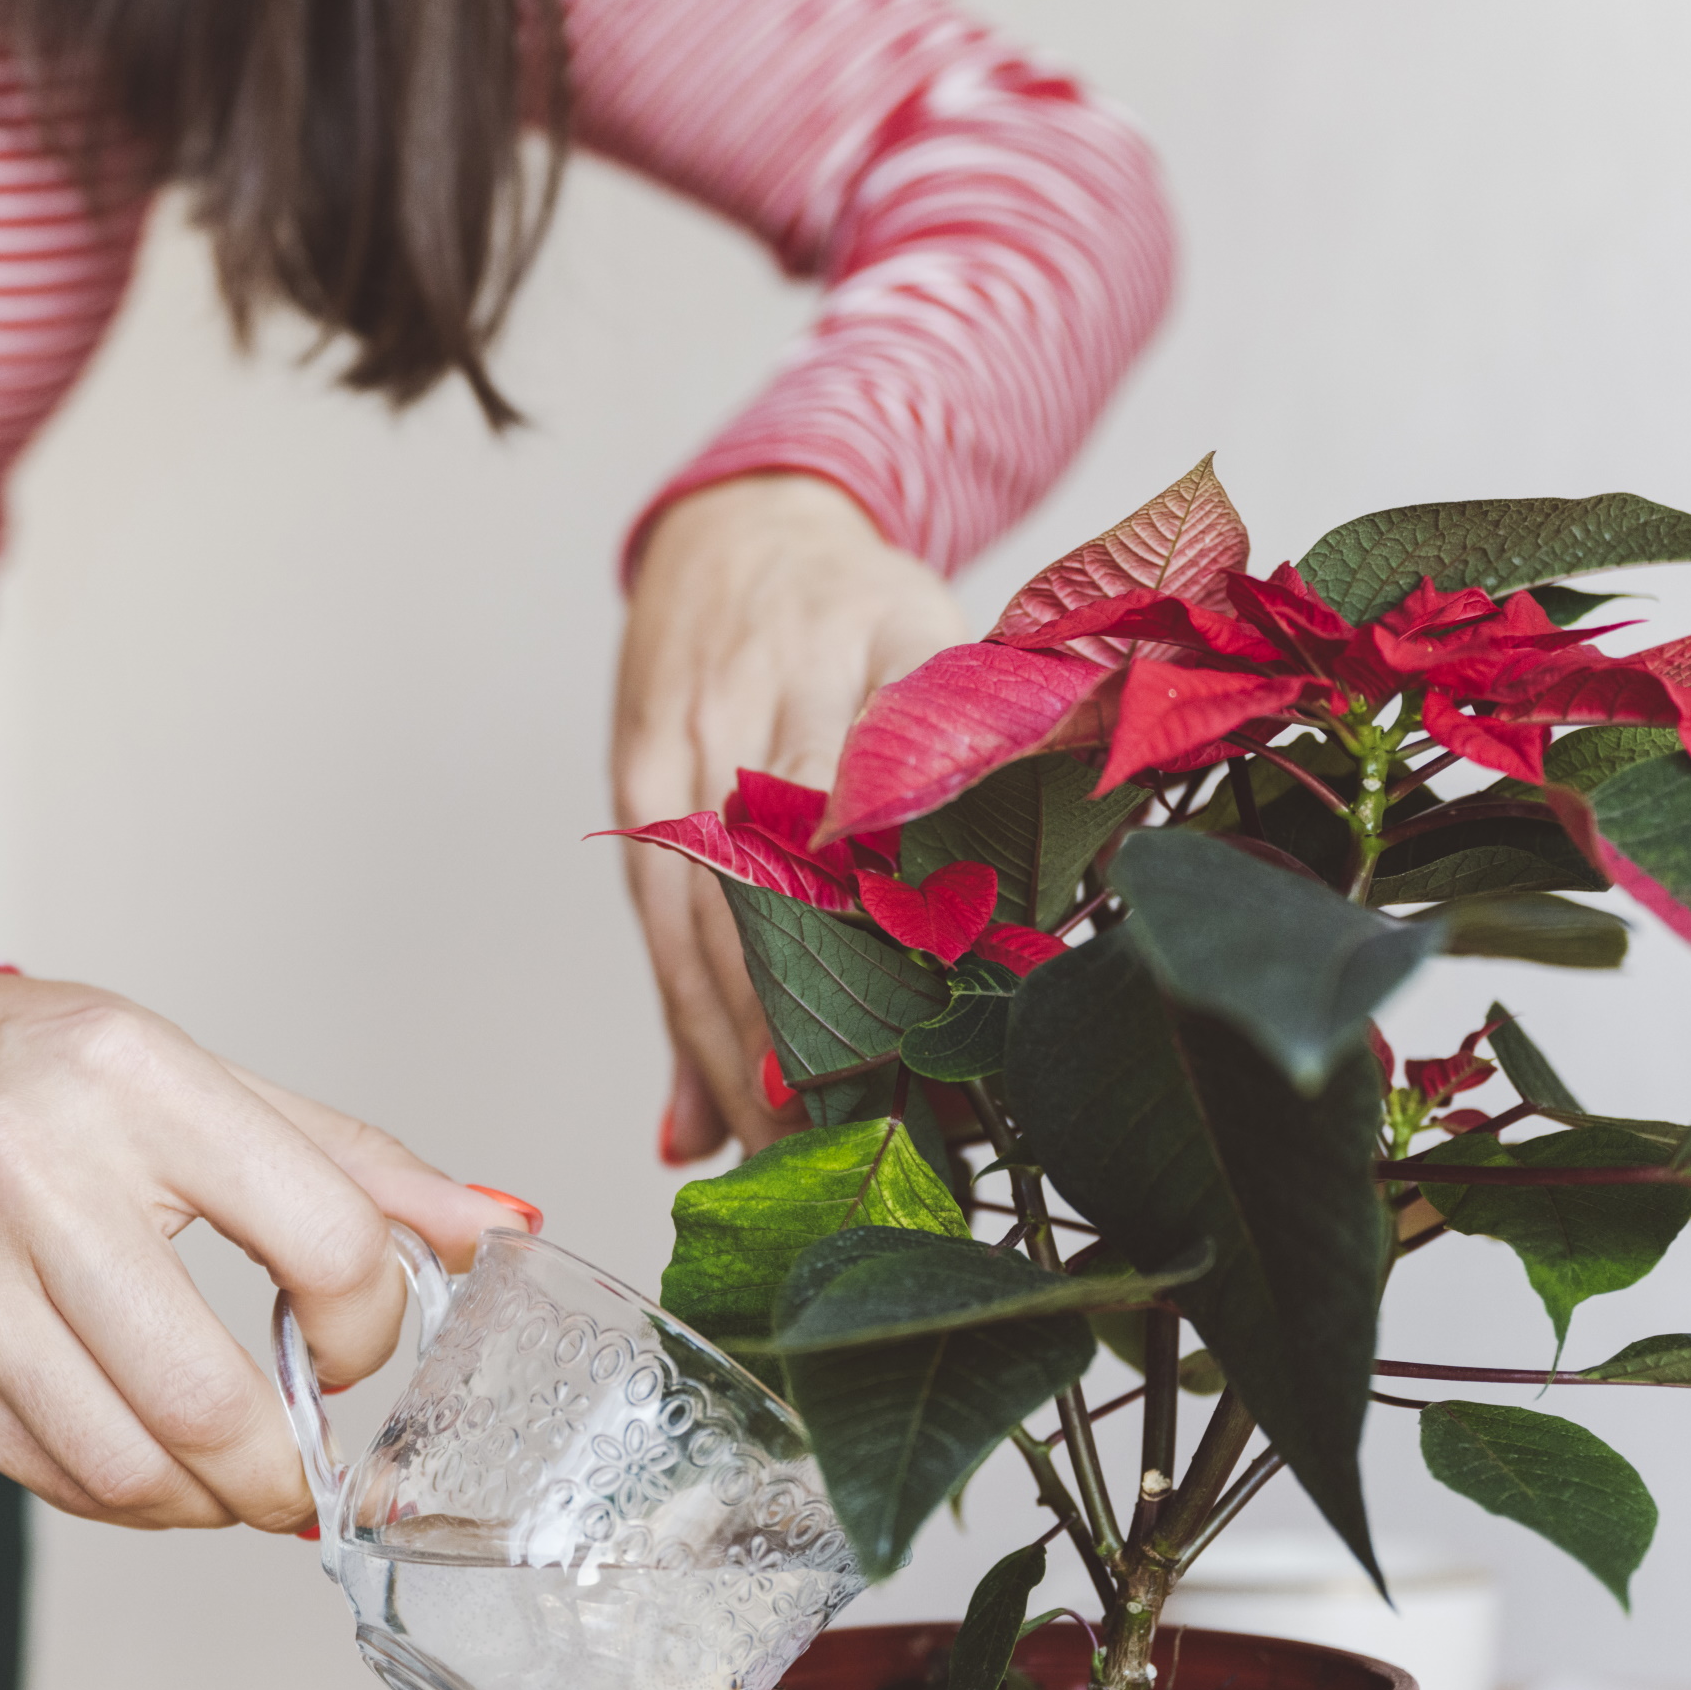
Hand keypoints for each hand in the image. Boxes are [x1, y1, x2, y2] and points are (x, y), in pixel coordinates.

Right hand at [0, 972, 517, 1530]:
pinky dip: (123, 1497)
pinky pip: (42, 1475)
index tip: (351, 1341)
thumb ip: (355, 1164)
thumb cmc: (34, 1072)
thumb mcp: (203, 1079)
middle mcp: (32, 1169)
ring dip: (209, 1504)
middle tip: (307, 1478)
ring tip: (232, 1479)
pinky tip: (150, 1466)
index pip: (323, 1242)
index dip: (368, 1325)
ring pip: (123, 1462)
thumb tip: (500, 1228)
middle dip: (286, 1471)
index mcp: (140, 1080)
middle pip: (211, 1394)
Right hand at [614, 474, 968, 1161]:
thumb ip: (983, 764)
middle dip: (798, 1041)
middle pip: (768, 898)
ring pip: (700, 929)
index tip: (911, 1060)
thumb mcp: (951, 648)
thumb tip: (1053, 869)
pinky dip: (682, 1027)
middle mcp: (762, 706)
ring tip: (779, 1166)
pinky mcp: (637, 782)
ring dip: (733, 1060)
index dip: (877, 948)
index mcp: (865, 663)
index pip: (867, 822)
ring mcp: (684, 746)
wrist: (747, 524)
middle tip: (847, 1156)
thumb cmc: (867, 606)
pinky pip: (656, 925)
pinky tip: (702, 1121)